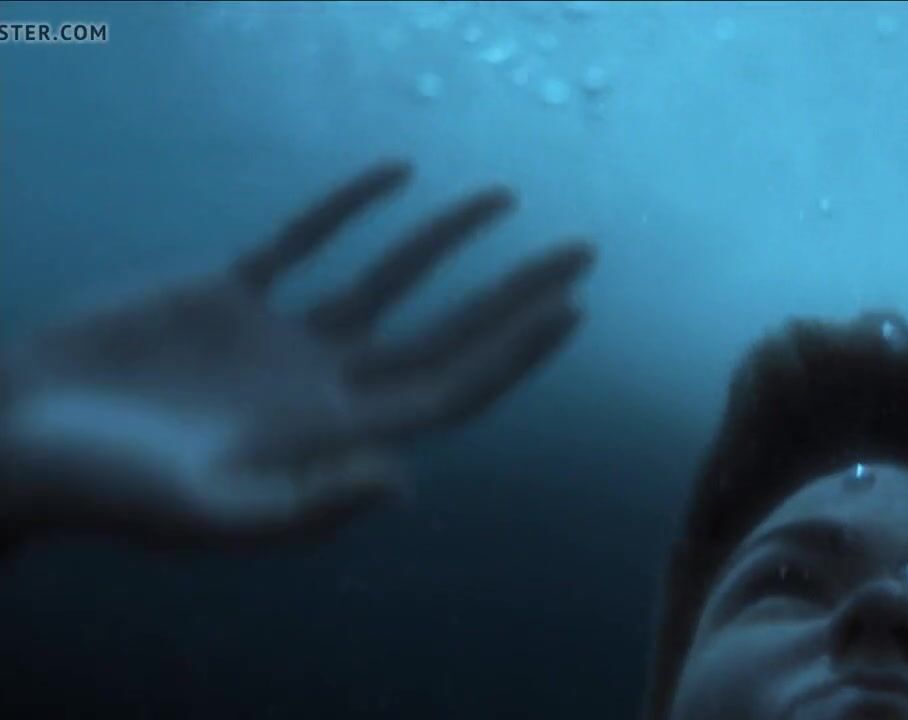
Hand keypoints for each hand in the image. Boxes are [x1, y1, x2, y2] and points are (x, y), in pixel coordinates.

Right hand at [1, 162, 594, 548]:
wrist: (13, 439)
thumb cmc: (104, 491)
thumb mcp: (205, 515)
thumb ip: (307, 506)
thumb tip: (405, 483)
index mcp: (330, 435)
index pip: (450, 389)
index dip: (514, 354)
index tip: (571, 308)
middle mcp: (321, 384)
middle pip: (445, 333)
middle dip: (514, 295)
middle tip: (583, 252)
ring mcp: (277, 338)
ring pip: (386, 281)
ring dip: (446, 241)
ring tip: (506, 200)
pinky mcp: (227, 295)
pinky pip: (304, 240)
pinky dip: (348, 207)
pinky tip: (397, 174)